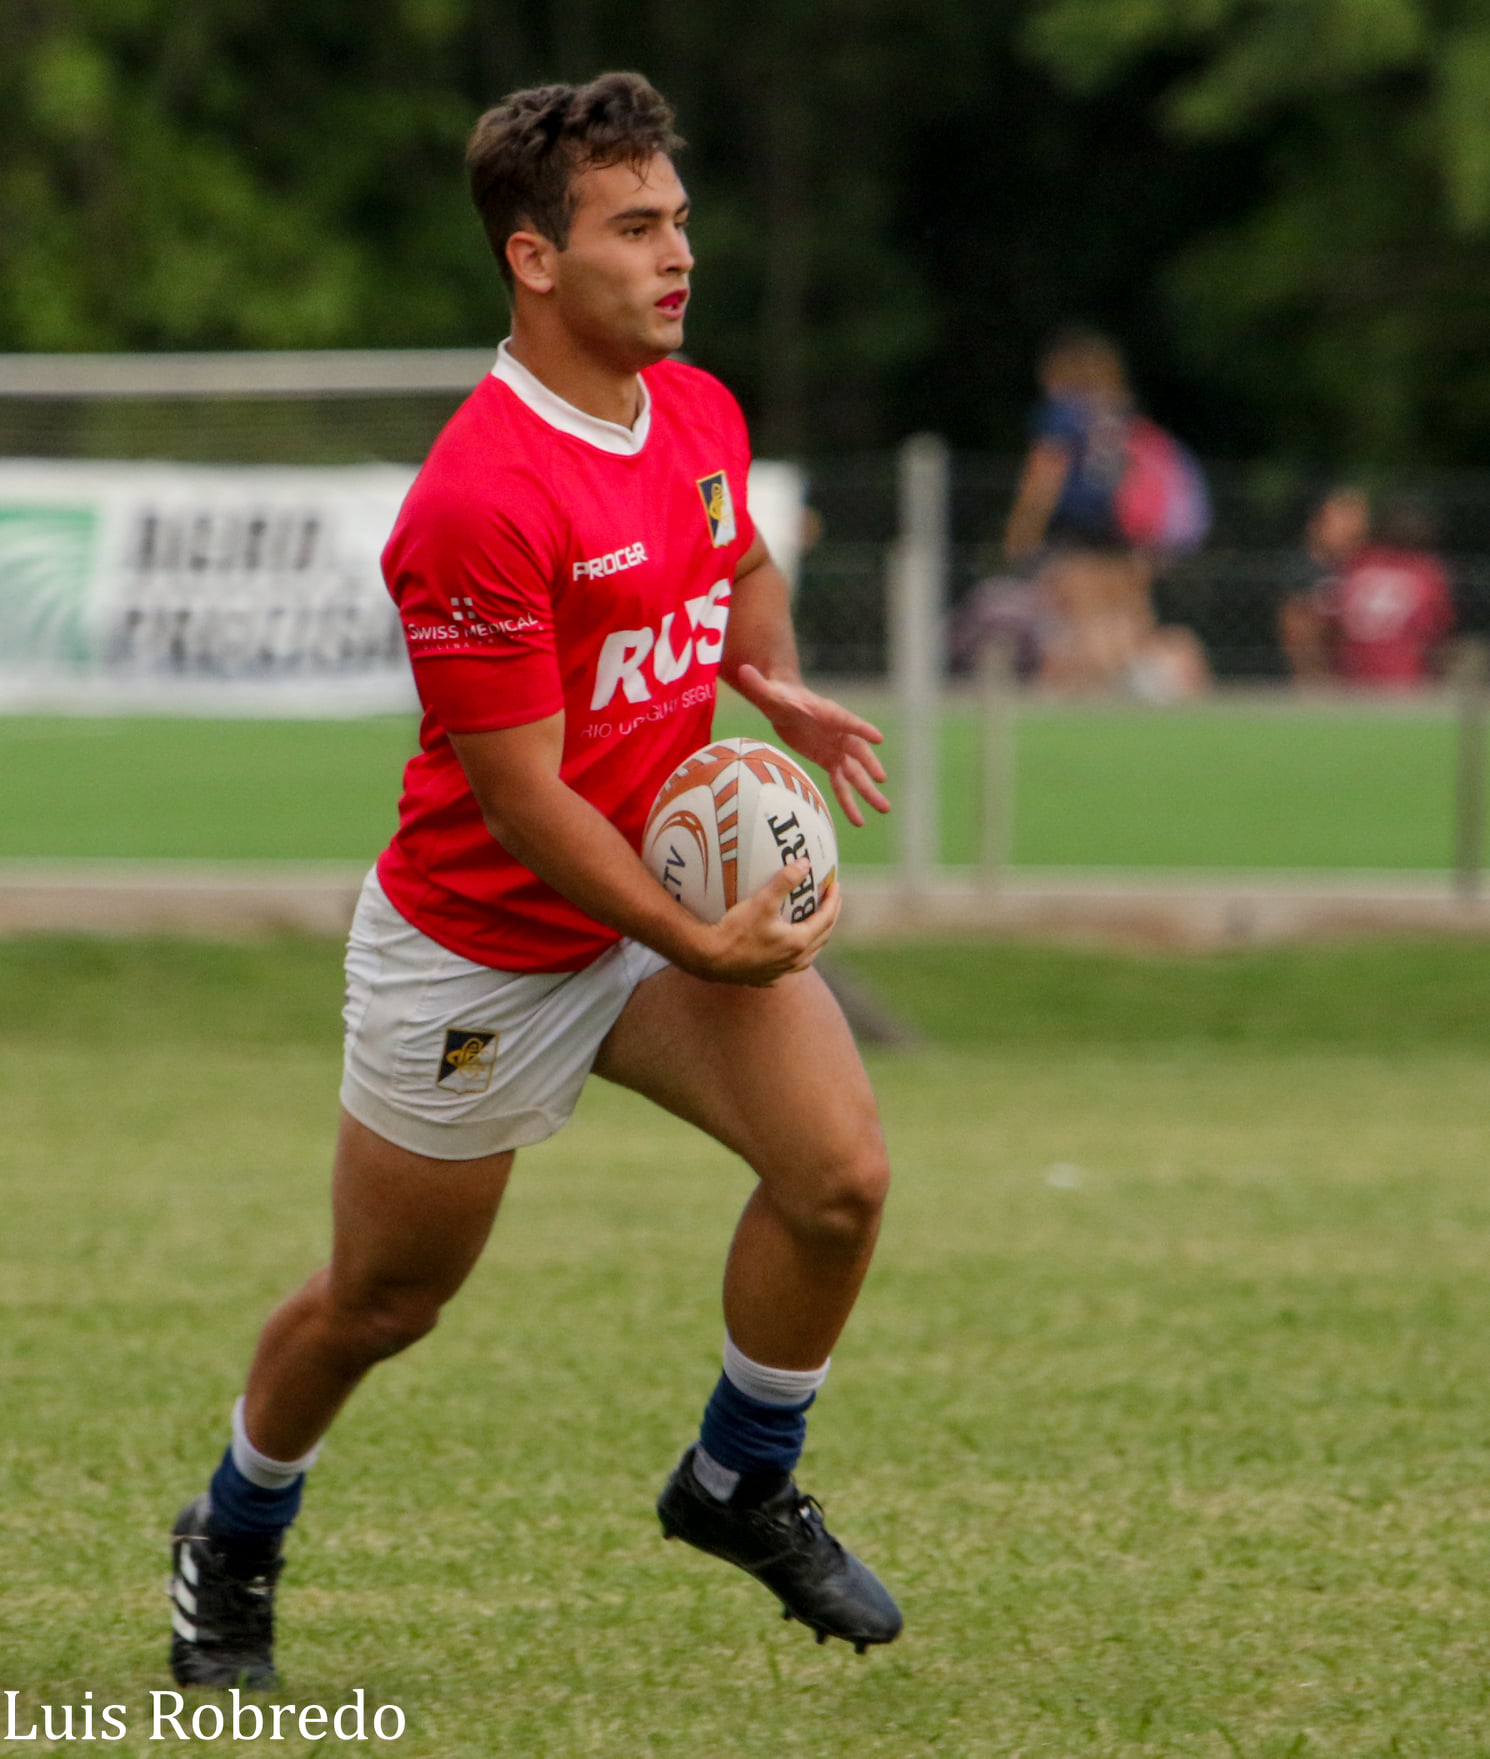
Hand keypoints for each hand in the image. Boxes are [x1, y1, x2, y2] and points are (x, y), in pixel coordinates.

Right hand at [683, 860, 839, 986]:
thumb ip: (785, 881)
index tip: (835, 886)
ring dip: (816, 939)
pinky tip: (787, 951)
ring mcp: (780, 972)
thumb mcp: (762, 901)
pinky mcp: (766, 979)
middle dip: (829, 918)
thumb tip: (804, 864)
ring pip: (808, 957)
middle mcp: (794, 961)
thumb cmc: (736, 930)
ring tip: (815, 926)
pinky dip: (794, 956)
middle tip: (830, 901)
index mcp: (798, 942)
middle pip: (822, 938)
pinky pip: (788, 967)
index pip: (825, 919)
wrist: (709, 958)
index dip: (832, 901)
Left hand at [731, 664, 889, 826]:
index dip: (861, 729)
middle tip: (882, 781)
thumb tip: (744, 670)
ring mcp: (837, 748)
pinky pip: (842, 785)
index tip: (877, 738)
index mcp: (829, 714)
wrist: (783, 704)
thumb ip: (759, 685)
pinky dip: (849, 801)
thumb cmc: (778, 695)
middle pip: (859, 752)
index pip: (847, 720)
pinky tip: (859, 821)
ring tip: (884, 808)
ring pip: (855, 773)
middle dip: (870, 767)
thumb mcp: (769, 692)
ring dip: (868, 792)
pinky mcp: (830, 761)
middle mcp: (839, 732)